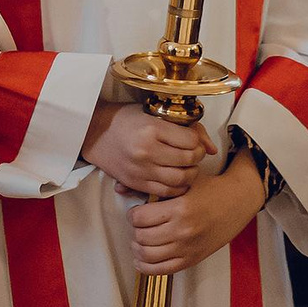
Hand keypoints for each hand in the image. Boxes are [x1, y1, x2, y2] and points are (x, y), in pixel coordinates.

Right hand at [83, 101, 211, 197]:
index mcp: (152, 129)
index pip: (191, 141)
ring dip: (190, 175)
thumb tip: (211, 148)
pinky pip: (166, 191)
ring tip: (187, 167)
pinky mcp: (136, 183)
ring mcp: (141, 170)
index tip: (194, 141)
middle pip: (188, 161)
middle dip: (197, 158)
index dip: (198, 142)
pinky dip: (177, 188)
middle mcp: (147, 151)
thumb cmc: (126, 119)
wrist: (95, 133)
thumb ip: (186, 129)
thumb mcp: (155, 114)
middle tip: (194, 154)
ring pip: (180, 180)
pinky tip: (176, 179)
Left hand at [130, 154, 266, 274]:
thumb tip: (118, 187)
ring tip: (139, 240)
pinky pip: (161, 270)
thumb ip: (152, 184)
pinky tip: (142, 258)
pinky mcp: (192, 259)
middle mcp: (183, 230)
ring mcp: (188, 248)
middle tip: (138, 225)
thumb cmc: (210, 188)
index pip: (140, 218)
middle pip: (141, 237)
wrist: (237, 202)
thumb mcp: (183, 181)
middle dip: (135, 230)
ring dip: (137, 248)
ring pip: (147, 255)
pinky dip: (146, 267)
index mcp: (180, 208)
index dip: (133, 214)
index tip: (137, 211)